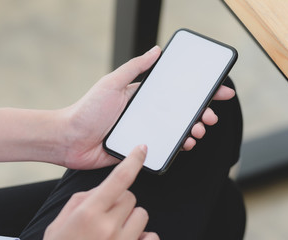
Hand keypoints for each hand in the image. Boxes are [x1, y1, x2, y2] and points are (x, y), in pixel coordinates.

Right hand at [44, 145, 158, 239]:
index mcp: (89, 213)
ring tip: (114, 232)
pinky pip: (151, 237)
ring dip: (131, 219)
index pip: (118, 179)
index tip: (142, 149)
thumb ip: (84, 200)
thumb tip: (102, 191)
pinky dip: (142, 237)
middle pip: (130, 197)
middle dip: (120, 201)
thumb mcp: (61, 221)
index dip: (133, 161)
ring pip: (141, 215)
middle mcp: (109, 227)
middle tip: (106, 215)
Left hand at [61, 46, 234, 169]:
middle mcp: (145, 114)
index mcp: (141, 97)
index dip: (198, 91)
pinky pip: (163, 147)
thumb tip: (156, 50)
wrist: (69, 139)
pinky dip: (178, 145)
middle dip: (201, 113)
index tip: (218, 91)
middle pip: (181, 112)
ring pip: (176, 131)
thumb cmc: (87, 109)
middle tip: (210, 116)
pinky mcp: (139, 149)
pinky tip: (185, 144)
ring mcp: (144, 131)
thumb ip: (135, 68)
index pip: (175, 91)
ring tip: (198, 130)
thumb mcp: (112, 83)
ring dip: (192, 130)